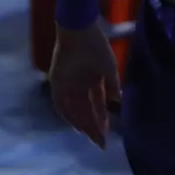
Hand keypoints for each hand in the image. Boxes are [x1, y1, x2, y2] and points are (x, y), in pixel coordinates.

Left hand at [48, 22, 122, 148]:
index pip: (97, 106)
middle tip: (100, 143)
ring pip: (74, 110)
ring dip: (81, 123)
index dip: (102, 120)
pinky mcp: (57, 81)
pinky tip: (75, 125)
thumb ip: (113, 85)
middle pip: (85, 111)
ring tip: (90, 136)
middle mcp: (80, 86)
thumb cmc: (97, 46)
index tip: (107, 135)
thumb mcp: (109, 67)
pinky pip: (60, 102)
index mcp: (93, 81)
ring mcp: (67, 84)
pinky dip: (67, 114)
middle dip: (93, 127)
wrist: (79, 31)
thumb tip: (117, 101)